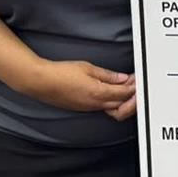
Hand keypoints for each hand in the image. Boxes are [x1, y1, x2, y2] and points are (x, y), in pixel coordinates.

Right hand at [21, 58, 137, 117]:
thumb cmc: (61, 73)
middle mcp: (95, 104)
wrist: (41, 82)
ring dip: (121, 100)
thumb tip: (122, 78)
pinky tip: (109, 91)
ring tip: (122, 87)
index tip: (136, 80)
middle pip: (121, 105)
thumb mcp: (88, 68)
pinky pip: (102, 108)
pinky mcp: (82, 108)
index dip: (133, 87)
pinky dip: (110, 101)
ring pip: (113, 109)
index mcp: (98, 93)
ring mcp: (88, 108)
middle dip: (131, 96)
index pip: (124, 93)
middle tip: (134, 85)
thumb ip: (107, 75)